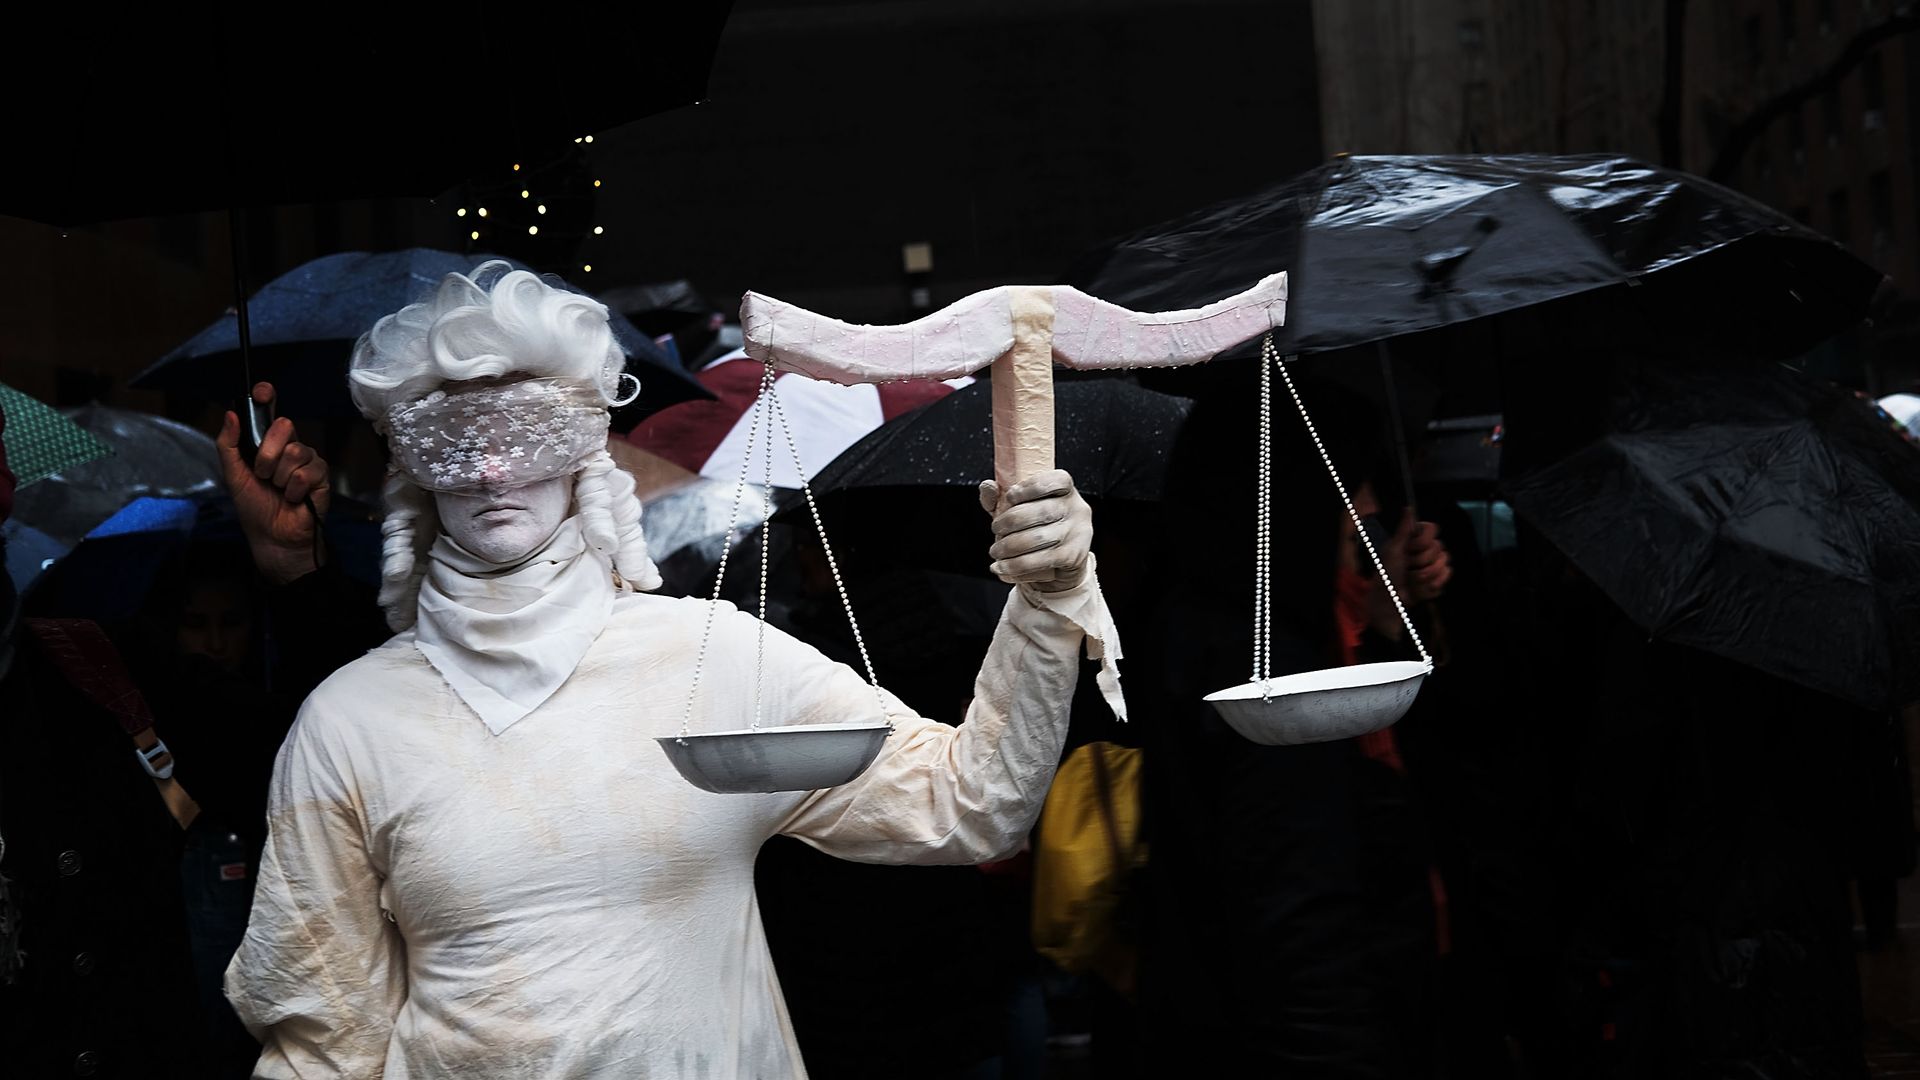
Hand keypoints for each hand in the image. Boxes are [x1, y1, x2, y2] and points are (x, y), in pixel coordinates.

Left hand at [217, 382, 329, 584]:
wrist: (272, 537)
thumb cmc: (253, 508)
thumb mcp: (233, 474)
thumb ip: (229, 444)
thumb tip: (231, 414)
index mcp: (267, 443)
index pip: (269, 412)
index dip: (267, 397)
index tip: (262, 391)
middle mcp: (289, 448)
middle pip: (284, 426)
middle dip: (267, 452)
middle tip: (263, 473)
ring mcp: (307, 461)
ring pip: (296, 451)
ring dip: (280, 475)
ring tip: (279, 490)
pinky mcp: (322, 477)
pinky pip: (308, 471)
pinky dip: (295, 488)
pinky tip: (294, 498)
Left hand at [977, 469, 1092, 593]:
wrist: (1060, 564)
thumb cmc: (1036, 528)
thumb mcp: (1019, 509)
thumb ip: (1000, 497)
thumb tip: (988, 486)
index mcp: (1066, 490)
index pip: (1057, 480)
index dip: (1032, 486)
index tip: (1010, 496)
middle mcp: (1077, 509)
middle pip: (1042, 511)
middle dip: (1011, 521)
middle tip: (996, 529)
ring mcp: (1078, 534)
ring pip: (1038, 538)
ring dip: (1009, 546)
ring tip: (995, 551)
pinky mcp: (1073, 557)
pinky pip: (1040, 560)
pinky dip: (1015, 565)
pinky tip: (1001, 567)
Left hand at [1369, 510, 1451, 637]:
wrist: (1390, 600)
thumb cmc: (1387, 573)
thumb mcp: (1393, 549)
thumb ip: (1403, 529)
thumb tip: (1409, 507)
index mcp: (1414, 539)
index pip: (1433, 529)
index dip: (1423, 541)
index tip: (1410, 548)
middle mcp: (1425, 549)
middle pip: (1439, 548)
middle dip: (1421, 561)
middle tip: (1407, 567)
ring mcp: (1433, 564)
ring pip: (1444, 562)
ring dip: (1424, 575)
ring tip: (1411, 580)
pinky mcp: (1438, 578)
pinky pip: (1447, 575)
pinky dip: (1432, 584)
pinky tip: (1421, 587)